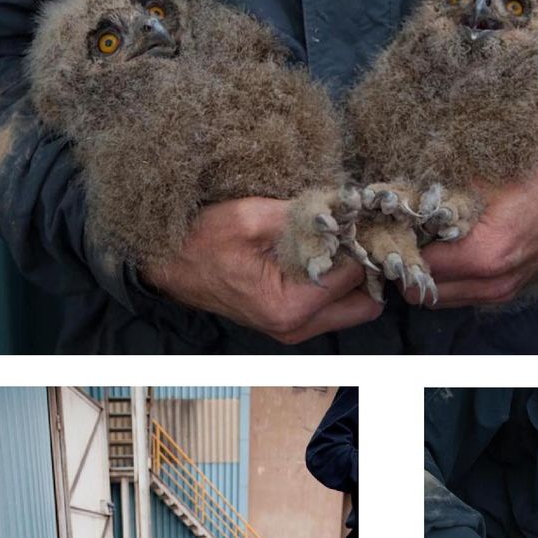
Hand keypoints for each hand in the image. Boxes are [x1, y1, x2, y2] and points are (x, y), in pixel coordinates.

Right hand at [145, 197, 382, 343]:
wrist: (168, 262)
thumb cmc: (201, 241)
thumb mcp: (252, 217)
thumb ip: (305, 218)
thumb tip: (348, 210)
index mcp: (289, 306)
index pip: (355, 277)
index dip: (362, 244)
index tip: (362, 218)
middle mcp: (295, 327)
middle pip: (365, 303)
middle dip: (369, 267)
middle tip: (360, 231)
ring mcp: (293, 328)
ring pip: (352, 306)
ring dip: (354, 274)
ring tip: (343, 238)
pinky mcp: (290, 320)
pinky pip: (331, 304)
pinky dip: (336, 280)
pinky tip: (325, 250)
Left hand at [404, 156, 537, 308]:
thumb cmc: (535, 179)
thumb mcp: (482, 178)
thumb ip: (438, 193)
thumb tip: (399, 195)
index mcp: (483, 254)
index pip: (419, 268)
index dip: (400, 249)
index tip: (394, 230)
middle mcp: (491, 282)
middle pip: (424, 295)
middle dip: (409, 269)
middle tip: (404, 240)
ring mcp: (500, 291)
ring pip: (442, 299)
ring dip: (429, 278)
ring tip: (424, 247)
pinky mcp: (506, 291)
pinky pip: (463, 295)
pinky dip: (449, 280)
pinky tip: (448, 254)